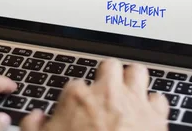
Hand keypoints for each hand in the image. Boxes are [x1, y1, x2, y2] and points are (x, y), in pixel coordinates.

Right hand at [21, 60, 168, 130]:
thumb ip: (33, 126)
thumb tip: (35, 118)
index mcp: (77, 97)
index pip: (74, 85)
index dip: (74, 99)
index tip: (75, 111)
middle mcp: (107, 93)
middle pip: (109, 67)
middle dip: (107, 76)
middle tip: (104, 91)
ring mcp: (133, 102)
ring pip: (137, 72)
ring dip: (132, 80)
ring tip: (128, 92)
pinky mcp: (156, 116)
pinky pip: (158, 99)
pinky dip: (153, 105)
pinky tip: (147, 113)